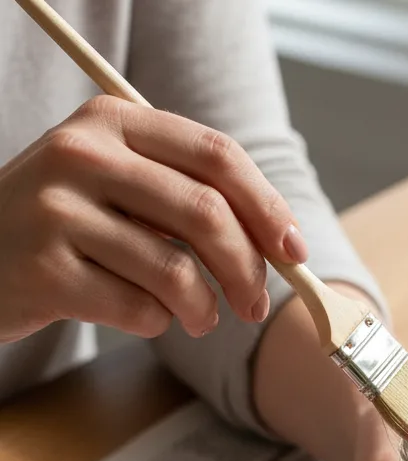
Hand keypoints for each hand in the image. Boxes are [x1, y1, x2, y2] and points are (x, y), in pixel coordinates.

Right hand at [0, 95, 308, 343]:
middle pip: (206, 214)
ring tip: (196, 318)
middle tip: (256, 305)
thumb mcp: (124, 186)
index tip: (294, 252)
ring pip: (176, 272)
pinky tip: (138, 314)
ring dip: (203, 310)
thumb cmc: (74, 226)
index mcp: (113, 121)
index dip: (268, 209)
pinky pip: (139, 311)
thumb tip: (283, 246)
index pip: (217, 156)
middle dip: (248, 270)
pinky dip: (156, 324)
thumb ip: (194, 199)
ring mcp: (56, 212)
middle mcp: (80, 154)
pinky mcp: (45, 271)